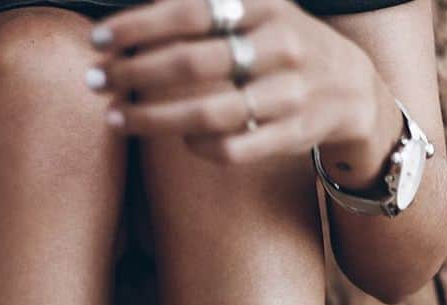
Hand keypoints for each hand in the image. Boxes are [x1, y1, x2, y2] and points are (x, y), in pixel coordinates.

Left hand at [90, 0, 396, 169]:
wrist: (351, 88)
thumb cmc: (282, 46)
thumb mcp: (258, 7)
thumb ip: (206, 1)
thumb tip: (146, 0)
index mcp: (264, 6)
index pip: (189, 10)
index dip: (139, 25)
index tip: (99, 40)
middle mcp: (279, 45)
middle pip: (192, 62)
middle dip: (135, 72)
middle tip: (95, 81)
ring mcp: (288, 93)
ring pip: (208, 112)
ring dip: (152, 118)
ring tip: (116, 118)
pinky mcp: (291, 134)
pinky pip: (233, 148)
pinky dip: (198, 146)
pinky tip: (177, 140)